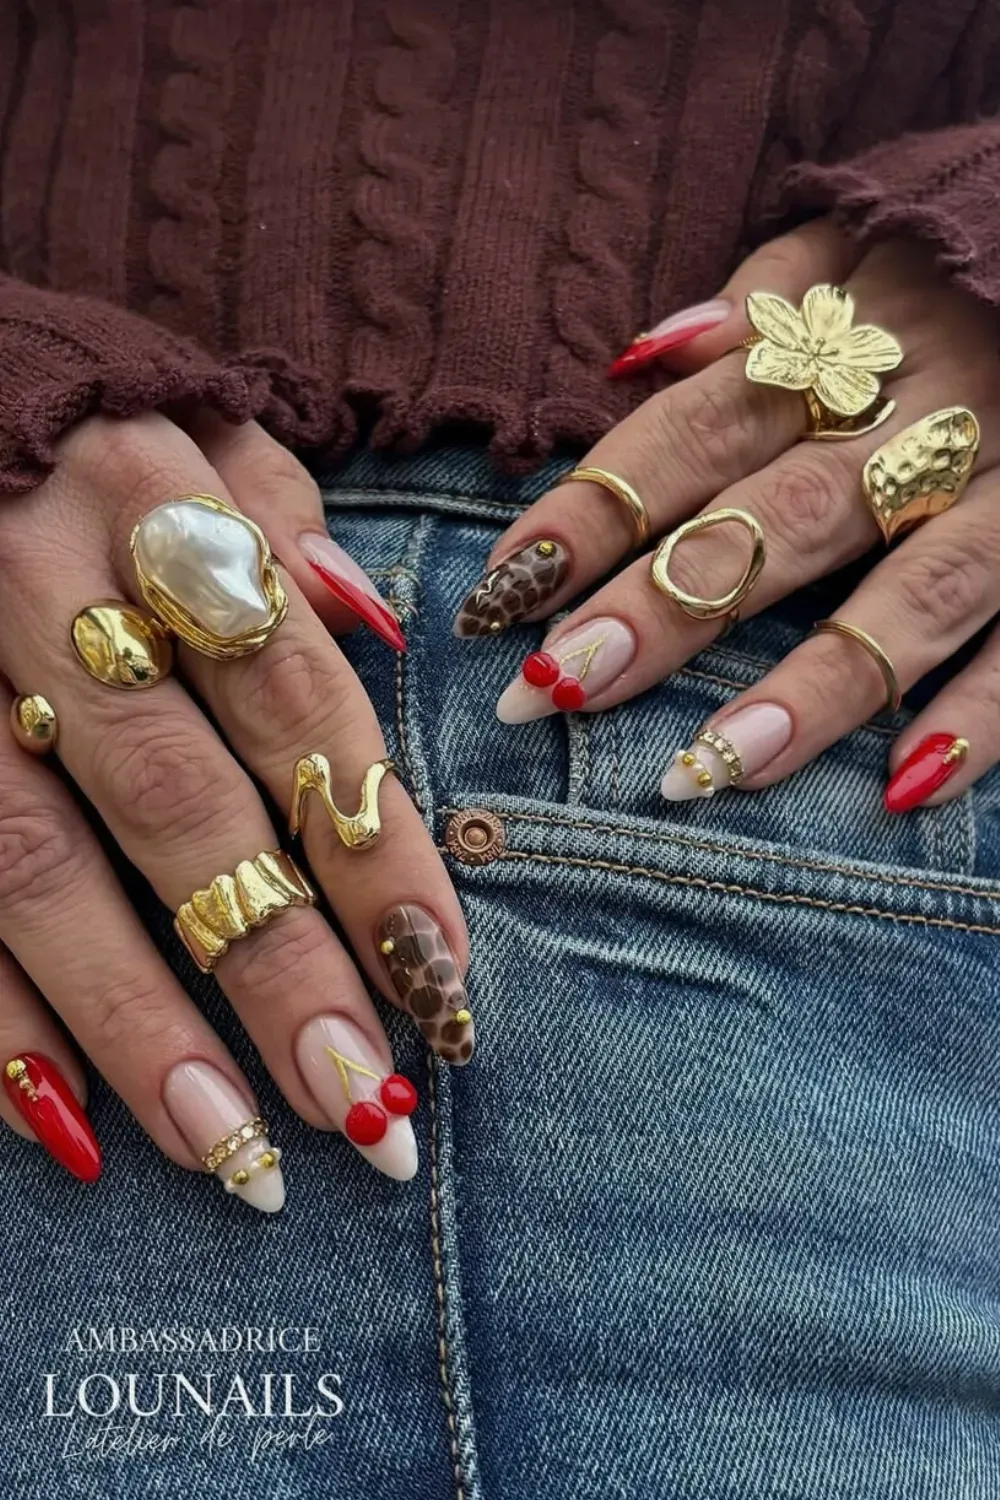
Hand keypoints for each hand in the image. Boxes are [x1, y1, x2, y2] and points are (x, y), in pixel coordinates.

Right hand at [0, 411, 471, 1205]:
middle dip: (276, 963)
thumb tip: (372, 629)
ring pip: (31, 862)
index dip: (370, 844)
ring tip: (231, 1153)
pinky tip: (57, 1118)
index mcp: (155, 503)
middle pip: (177, 801)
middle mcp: (42, 583)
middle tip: (363, 1105)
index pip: (293, 700)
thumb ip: (282, 517)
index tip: (440, 977)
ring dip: (134, 1022)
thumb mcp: (191, 412)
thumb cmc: (73, 409)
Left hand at [454, 220, 999, 813]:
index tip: (503, 591)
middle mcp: (924, 415)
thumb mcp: (859, 240)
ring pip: (915, 590)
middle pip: (782, 518)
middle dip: (666, 606)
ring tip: (705, 770)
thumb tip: (642, 356)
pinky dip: (983, 713)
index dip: (596, 510)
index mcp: (843, 343)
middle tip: (559, 687)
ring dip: (813, 684)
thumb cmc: (961, 258)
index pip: (694, 432)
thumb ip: (760, 295)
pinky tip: (906, 789)